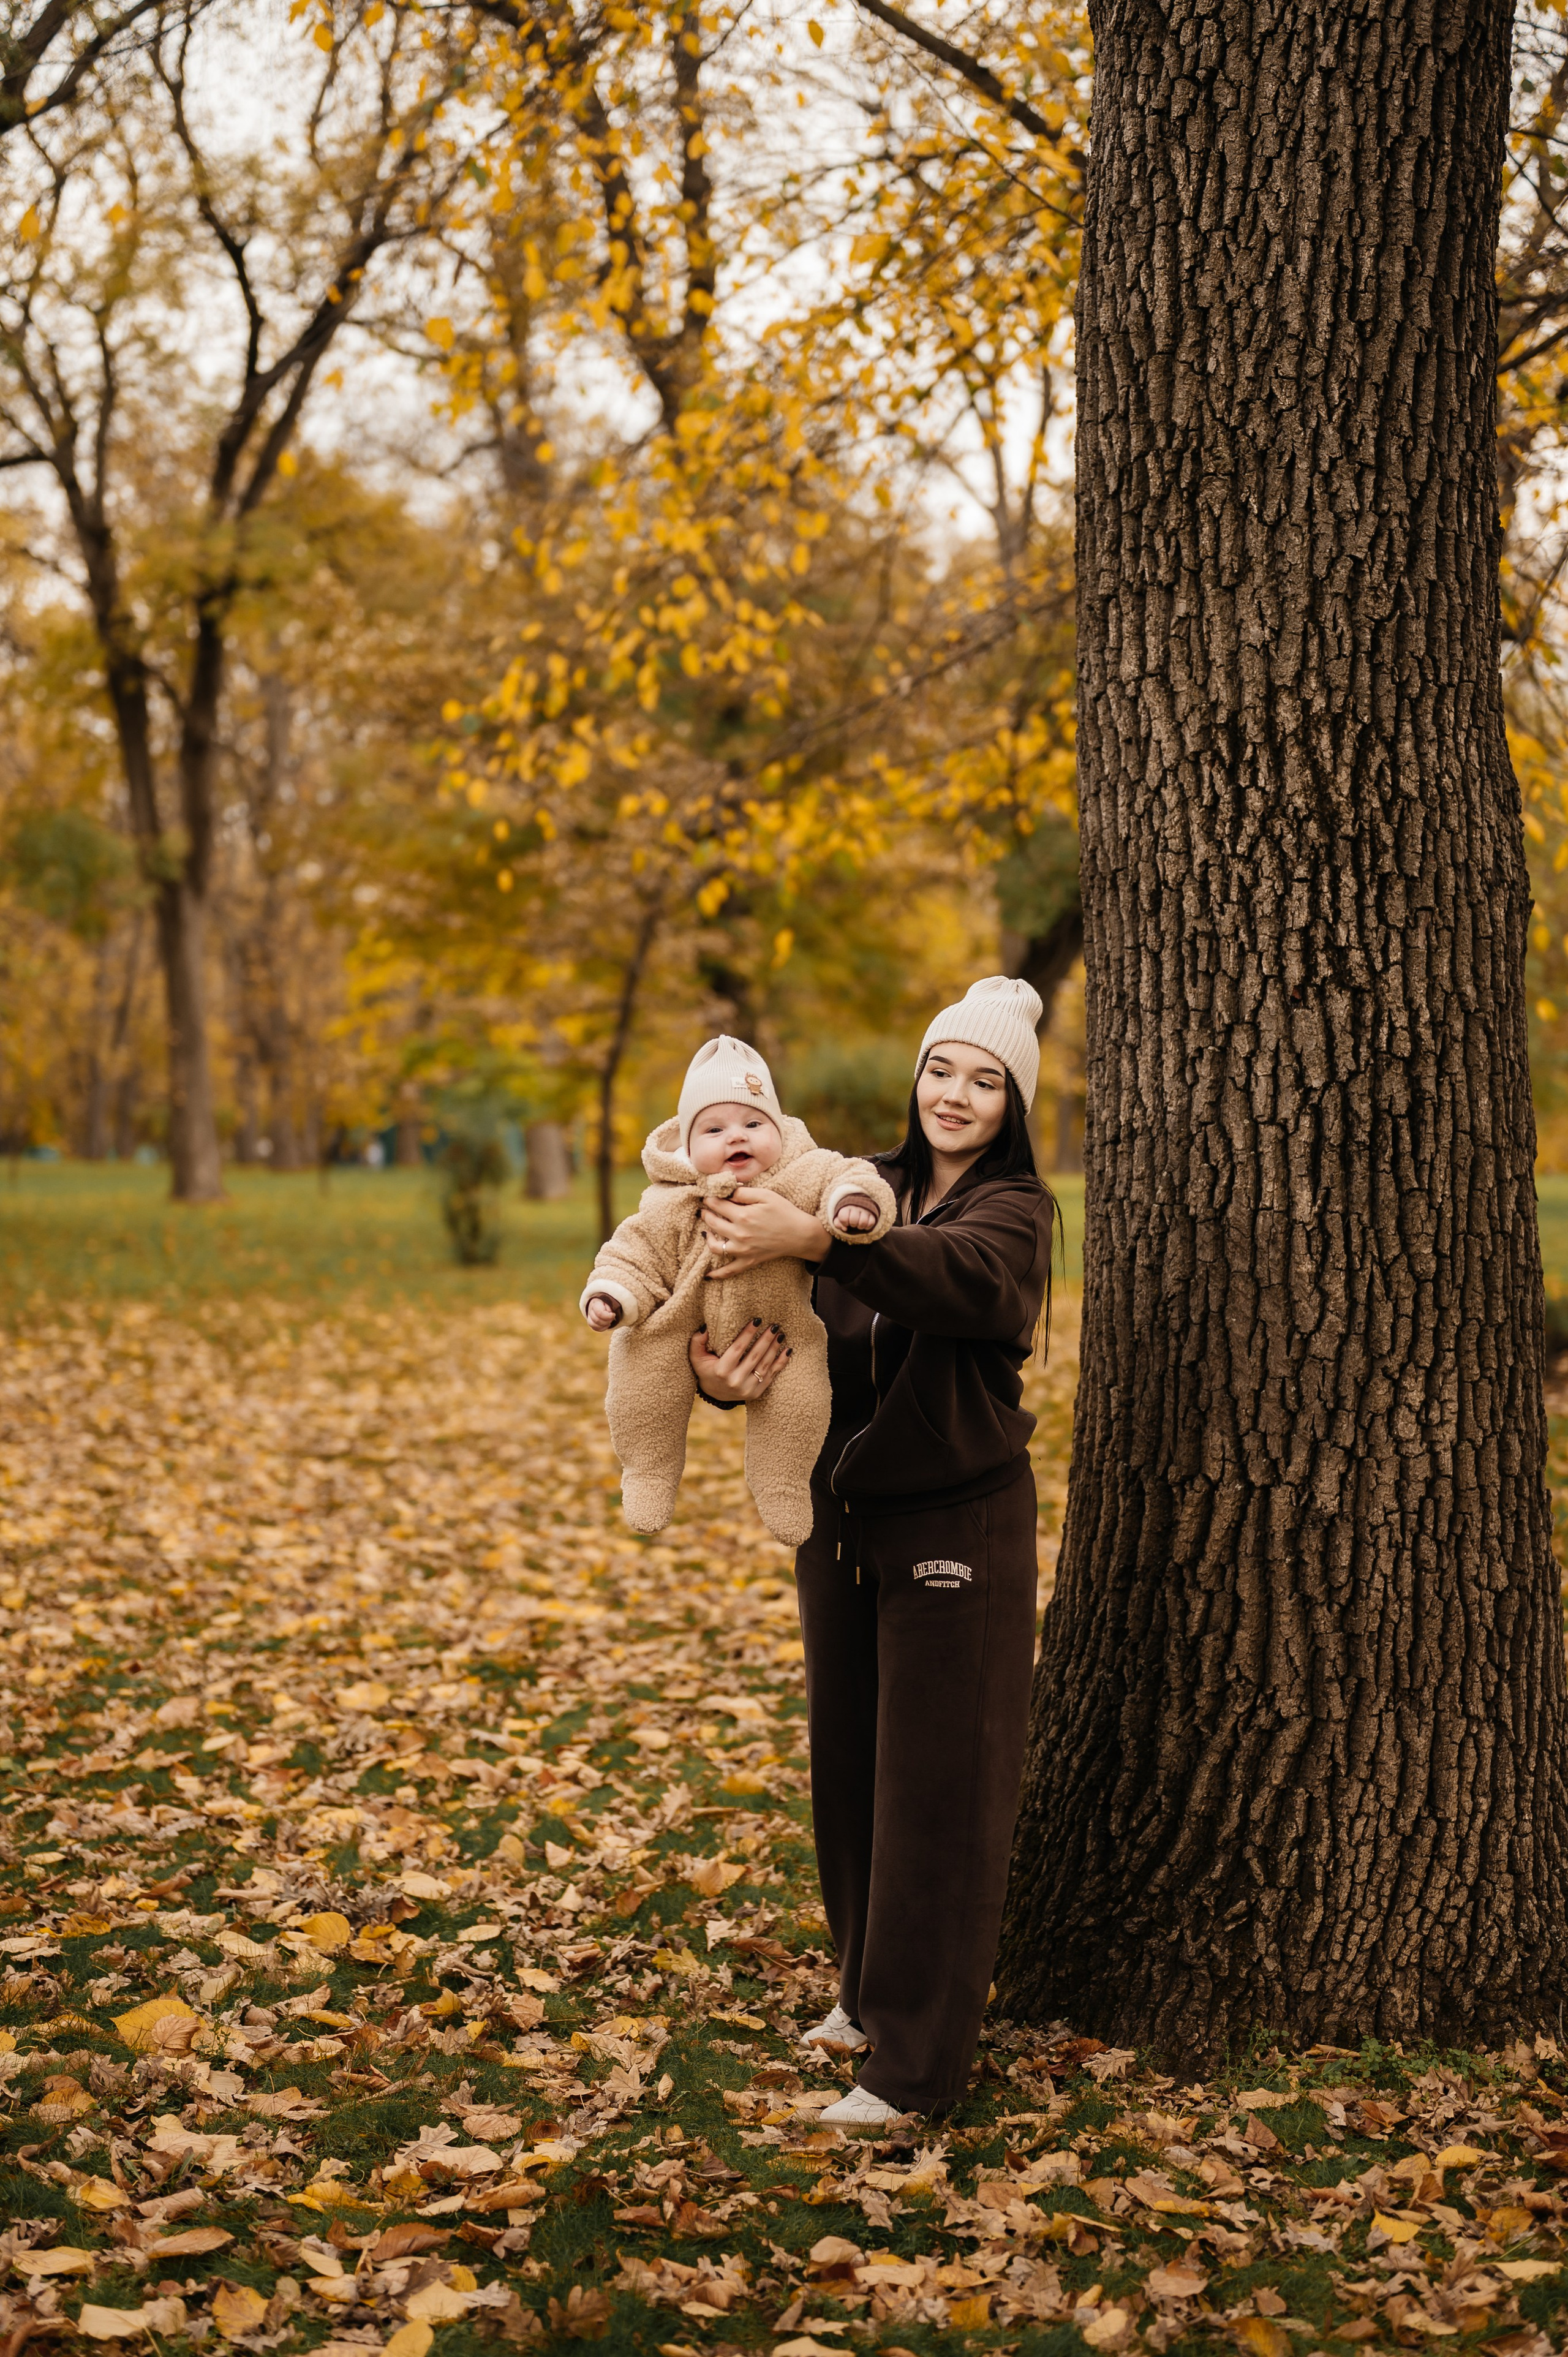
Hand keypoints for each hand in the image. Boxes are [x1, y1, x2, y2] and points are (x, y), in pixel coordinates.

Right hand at [585, 1296, 620, 1330]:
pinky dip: (603, 1328)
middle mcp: (590, 1311)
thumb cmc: (607, 1302)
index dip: (608, 1316)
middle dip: (607, 1321)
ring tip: (610, 1321)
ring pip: (594, 1326)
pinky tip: (608, 1324)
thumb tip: (609, 1313)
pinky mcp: (591, 1323)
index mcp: (595, 1304)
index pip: (599, 1313)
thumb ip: (610, 1307)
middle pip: (597, 1320)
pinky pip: (595, 1329)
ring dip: (605, 1325)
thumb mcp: (610, 1301)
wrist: (601, 1302)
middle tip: (612, 1317)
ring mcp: (589, 1317)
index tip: (613, 1314)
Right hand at [690, 1320, 789, 1400]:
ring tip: (780, 1334)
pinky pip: (772, 1376)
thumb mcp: (696, 1357)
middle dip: (766, 1339)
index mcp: (721, 1371)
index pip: (737, 1349)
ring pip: (765, 1365)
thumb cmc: (706, 1370)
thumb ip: (697, 1341)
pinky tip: (787, 1350)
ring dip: (774, 1348)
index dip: (748, 1334)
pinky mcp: (757, 1393)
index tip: (757, 1320)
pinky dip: (781, 1362)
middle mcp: (735, 1381)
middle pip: (754, 1356)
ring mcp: (747, 1389)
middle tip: (774, 1325)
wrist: (715, 1394)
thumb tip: (705, 1327)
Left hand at [702, 1186, 831, 1278]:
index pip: (717, 1205)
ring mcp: (742, 1250)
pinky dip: (717, 1274)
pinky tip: (707, 1275)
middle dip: (706, 1214)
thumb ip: (743, 1192)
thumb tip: (726, 1191)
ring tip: (708, 1230)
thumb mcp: (765, 1195)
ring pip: (715, 1247)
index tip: (708, 1196)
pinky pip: (729, 1270)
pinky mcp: (748, 1261)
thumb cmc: (785, 1212)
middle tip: (705, 1209)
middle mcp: (739, 1234)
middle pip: (713, 1223)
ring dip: (708, 1237)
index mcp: (743, 1216)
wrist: (800, 1234)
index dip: (710, 1199)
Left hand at [832, 1195, 877, 1232]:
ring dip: (860, 1226)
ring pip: (863, 1222)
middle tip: (852, 1223)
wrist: (858, 1204)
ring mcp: (865, 1209)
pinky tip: (864, 1224)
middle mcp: (856, 1206)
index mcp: (846, 1206)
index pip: (843, 1217)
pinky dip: (867, 1226)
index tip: (846, 1221)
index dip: (844, 1223)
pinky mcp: (872, 1213)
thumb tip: (845, 1228)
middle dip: (852, 1224)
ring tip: (858, 1224)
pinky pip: (871, 1223)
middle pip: (853, 1220)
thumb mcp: (839, 1217)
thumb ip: (837, 1223)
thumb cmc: (847, 1214)